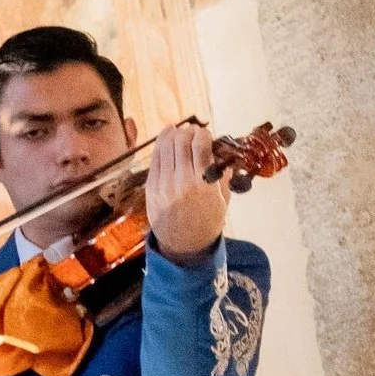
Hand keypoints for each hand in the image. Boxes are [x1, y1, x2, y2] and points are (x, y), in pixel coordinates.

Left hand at [145, 119, 230, 262]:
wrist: (183, 244)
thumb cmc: (207, 221)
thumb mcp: (223, 199)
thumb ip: (222, 174)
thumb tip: (221, 151)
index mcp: (203, 185)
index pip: (201, 146)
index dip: (204, 134)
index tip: (207, 134)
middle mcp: (182, 181)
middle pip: (182, 142)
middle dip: (189, 131)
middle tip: (194, 131)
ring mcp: (163, 183)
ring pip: (166, 146)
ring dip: (175, 133)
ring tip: (181, 131)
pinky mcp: (151, 186)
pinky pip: (155, 157)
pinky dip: (161, 142)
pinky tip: (167, 134)